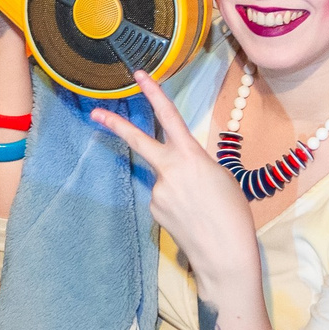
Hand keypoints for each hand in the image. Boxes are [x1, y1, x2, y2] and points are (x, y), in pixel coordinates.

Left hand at [90, 72, 261, 288]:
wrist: (224, 253)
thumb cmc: (232, 214)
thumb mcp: (221, 177)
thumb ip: (195, 163)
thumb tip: (179, 166)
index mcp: (191, 156)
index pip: (169, 117)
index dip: (154, 93)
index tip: (140, 76)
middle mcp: (169, 171)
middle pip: (138, 141)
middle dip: (116, 125)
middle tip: (96, 113)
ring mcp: (158, 192)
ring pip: (163, 179)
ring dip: (178, 187)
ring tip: (201, 207)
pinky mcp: (154, 209)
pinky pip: (164, 198)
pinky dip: (176, 203)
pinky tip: (191, 216)